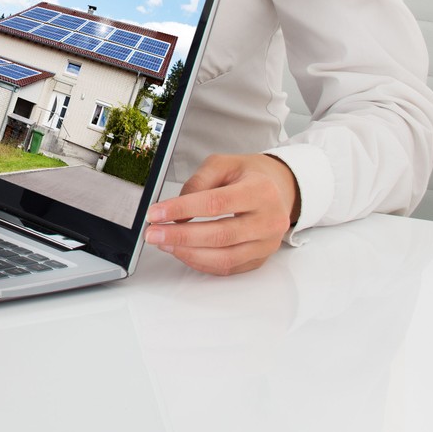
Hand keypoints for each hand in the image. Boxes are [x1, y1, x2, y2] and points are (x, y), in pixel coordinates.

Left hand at [144, 153, 299, 275]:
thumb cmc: (249, 175)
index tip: (156, 213)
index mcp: (261, 191)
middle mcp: (269, 221)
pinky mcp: (260, 259)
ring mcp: (267, 244)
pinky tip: (182, 251)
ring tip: (164, 242)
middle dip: (180, 236)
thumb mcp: (223, 164)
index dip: (182, 209)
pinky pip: (228, 267)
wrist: (279, 189)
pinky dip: (201, 262)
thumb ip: (199, 182)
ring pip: (224, 257)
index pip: (216, 203)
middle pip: (220, 235)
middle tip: (152, 233)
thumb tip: (177, 208)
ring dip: (188, 253)